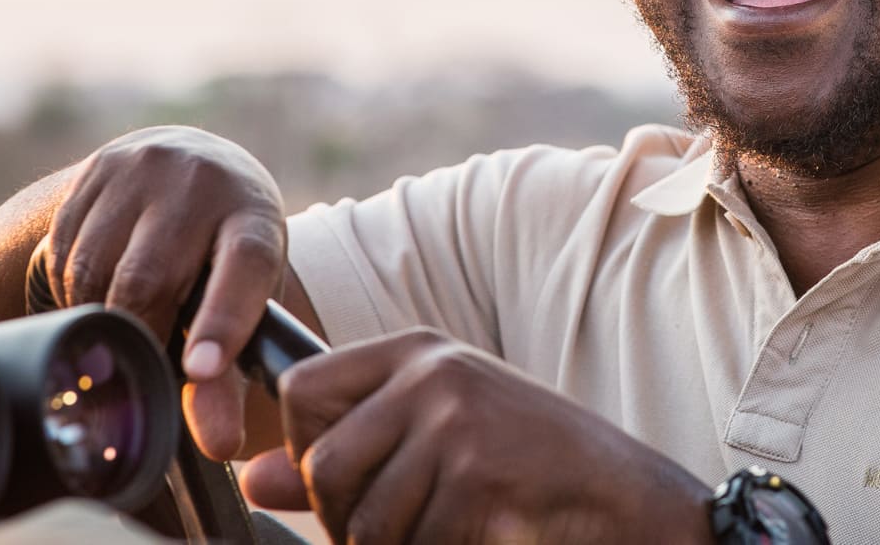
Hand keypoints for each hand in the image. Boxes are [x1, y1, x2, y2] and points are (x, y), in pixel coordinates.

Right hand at [34, 125, 288, 458]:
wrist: (194, 162)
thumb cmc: (226, 251)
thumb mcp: (245, 298)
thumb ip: (228, 375)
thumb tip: (217, 446)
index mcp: (253, 217)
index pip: (243, 267)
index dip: (222, 320)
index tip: (201, 370)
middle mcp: (200, 183)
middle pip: (149, 279)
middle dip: (137, 332)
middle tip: (136, 359)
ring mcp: (143, 170)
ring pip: (95, 269)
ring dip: (98, 314)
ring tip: (122, 320)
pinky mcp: (95, 171)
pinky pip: (64, 252)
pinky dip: (74, 290)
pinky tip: (99, 288)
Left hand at [239, 329, 713, 544]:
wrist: (628, 501)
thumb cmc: (528, 469)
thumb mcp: (433, 441)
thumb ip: (342, 453)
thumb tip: (251, 479)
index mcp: (416, 352)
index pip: (300, 391)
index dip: (304, 450)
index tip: (344, 481)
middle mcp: (432, 374)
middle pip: (323, 466)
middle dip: (346, 522)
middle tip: (399, 528)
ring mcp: (457, 422)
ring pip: (362, 521)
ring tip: (447, 530)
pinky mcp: (478, 475)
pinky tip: (482, 534)